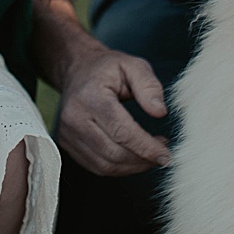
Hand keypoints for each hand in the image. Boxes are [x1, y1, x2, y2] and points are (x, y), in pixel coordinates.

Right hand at [53, 44, 170, 176]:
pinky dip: (119, 168)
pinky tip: (133, 158)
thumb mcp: (133, 65)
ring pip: (105, 165)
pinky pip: (97, 167)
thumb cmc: (106, 68)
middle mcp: (74, 117)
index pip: (121, 131)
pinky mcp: (68, 144)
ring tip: (150, 156)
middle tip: (162, 154)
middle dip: (143, 159)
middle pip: (113, 152)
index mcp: (90, 96)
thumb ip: (149, 86)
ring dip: (133, 167)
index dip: (146, 147)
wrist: (76, 69)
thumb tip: (159, 112)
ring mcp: (68, 133)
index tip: (166, 155)